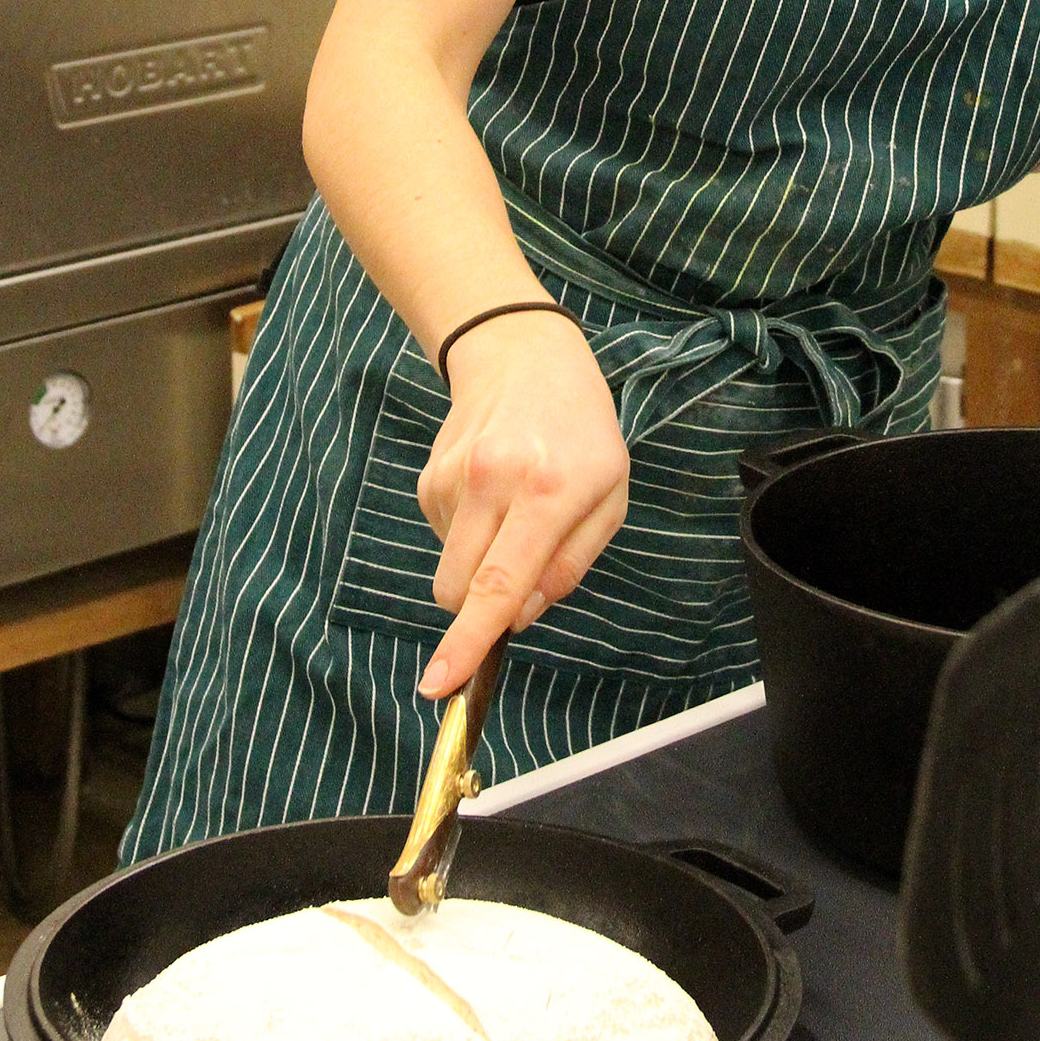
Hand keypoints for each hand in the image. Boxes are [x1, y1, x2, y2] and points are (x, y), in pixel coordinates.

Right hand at [416, 310, 629, 700]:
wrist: (523, 356)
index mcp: (549, 492)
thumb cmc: (580, 432)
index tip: (440, 684)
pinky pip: (443, 540)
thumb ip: (571, 564)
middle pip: (460, 588)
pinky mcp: (429, 478)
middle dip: (479, 611)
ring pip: (449, 570)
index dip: (469, 640)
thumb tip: (522, 616)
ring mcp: (453, 479)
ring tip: (515, 514)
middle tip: (521, 576)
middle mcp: (492, 484)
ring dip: (479, 566)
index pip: (499, 583)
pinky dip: (468, 537)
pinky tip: (493, 495)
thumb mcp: (610, 496)